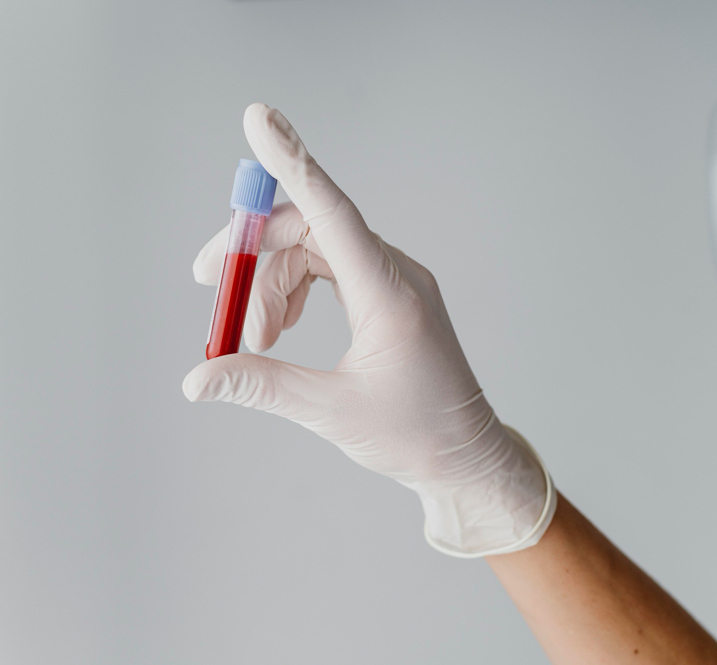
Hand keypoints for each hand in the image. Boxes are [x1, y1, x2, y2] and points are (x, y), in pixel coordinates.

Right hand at [183, 104, 554, 555]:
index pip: (332, 211)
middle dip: (254, 255)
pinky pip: (332, 267)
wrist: (465, 455)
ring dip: (272, 282)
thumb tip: (197, 378)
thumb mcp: (331, 411)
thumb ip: (261, 385)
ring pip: (316, 249)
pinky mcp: (390, 295)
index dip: (291, 163)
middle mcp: (395, 274)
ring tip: (253, 339)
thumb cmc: (415, 435)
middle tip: (215, 297)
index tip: (258, 117)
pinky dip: (296, 288)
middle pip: (310, 229)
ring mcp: (395, 281)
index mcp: (389, 293)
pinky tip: (280, 326)